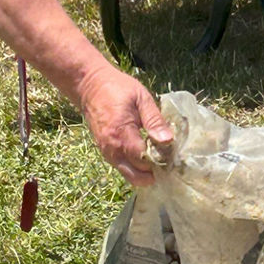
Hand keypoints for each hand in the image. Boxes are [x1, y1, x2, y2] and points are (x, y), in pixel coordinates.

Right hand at [77, 65, 173, 186]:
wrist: (90, 87)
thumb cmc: (117, 88)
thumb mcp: (141, 98)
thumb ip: (154, 120)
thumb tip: (167, 141)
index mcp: (122, 134)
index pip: (145, 160)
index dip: (161, 161)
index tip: (173, 154)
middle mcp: (112, 149)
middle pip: (137, 176)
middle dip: (155, 173)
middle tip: (168, 161)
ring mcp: (107, 153)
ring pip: (130, 175)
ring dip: (146, 173)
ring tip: (160, 158)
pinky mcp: (106, 152)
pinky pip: (124, 168)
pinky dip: (137, 168)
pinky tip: (148, 155)